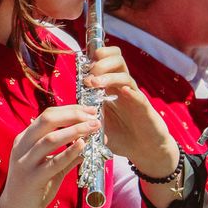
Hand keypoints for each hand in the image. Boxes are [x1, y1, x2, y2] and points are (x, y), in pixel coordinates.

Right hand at [0, 105, 99, 207]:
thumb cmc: (33, 187)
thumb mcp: (47, 167)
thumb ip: (64, 156)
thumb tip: (86, 144)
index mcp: (24, 139)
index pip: (47, 116)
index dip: (70, 110)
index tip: (90, 110)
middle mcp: (22, 146)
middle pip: (46, 120)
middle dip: (72, 115)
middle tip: (93, 116)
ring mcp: (25, 162)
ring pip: (49, 139)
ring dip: (74, 131)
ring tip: (93, 128)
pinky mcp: (32, 178)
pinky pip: (52, 162)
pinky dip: (68, 152)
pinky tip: (82, 145)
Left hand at [88, 45, 178, 174]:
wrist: (143, 150)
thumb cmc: (118, 134)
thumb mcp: (96, 122)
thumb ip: (84, 114)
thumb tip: (63, 112)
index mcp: (109, 86)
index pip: (105, 59)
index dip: (94, 56)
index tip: (81, 66)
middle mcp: (122, 87)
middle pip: (116, 59)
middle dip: (100, 62)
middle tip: (88, 75)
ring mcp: (134, 96)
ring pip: (125, 74)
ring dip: (108, 76)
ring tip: (94, 83)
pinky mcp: (144, 109)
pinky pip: (139, 96)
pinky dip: (130, 92)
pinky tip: (123, 92)